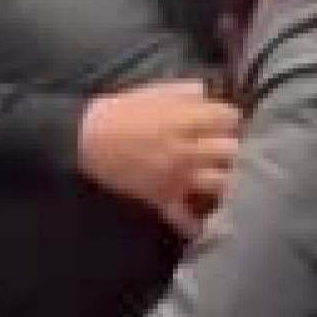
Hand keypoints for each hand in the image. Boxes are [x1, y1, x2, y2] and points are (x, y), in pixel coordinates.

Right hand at [79, 80, 240, 236]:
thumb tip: (208, 92)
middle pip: (231, 150)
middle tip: (221, 145)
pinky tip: (203, 225)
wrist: (86, 139)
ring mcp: (176, 177)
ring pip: (219, 182)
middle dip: (228, 145)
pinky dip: (194, 224)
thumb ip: (185, 92)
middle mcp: (187, 150)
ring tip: (217, 173)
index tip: (223, 120)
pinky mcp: (161, 197)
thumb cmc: (119, 112)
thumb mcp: (154, 91)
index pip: (230, 118)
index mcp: (185, 121)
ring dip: (222, 176)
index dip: (228, 118)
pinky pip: (183, 217)